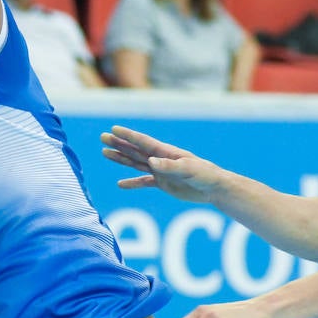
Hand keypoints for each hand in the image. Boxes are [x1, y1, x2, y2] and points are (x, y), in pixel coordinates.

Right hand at [101, 126, 222, 203]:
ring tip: (105, 152)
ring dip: (121, 158)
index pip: (143, 142)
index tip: (114, 129)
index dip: (128, 136)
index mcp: (166, 152)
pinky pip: (144, 182)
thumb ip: (169, 166)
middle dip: (119, 143)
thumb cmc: (205, 175)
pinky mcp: (163, 183)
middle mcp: (161, 159)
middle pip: (135, 150)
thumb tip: (151, 162)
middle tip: (103, 137)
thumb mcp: (189, 170)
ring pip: (136, 162)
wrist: (215, 188)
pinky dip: (133, 183)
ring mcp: (161, 170)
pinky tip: (120, 184)